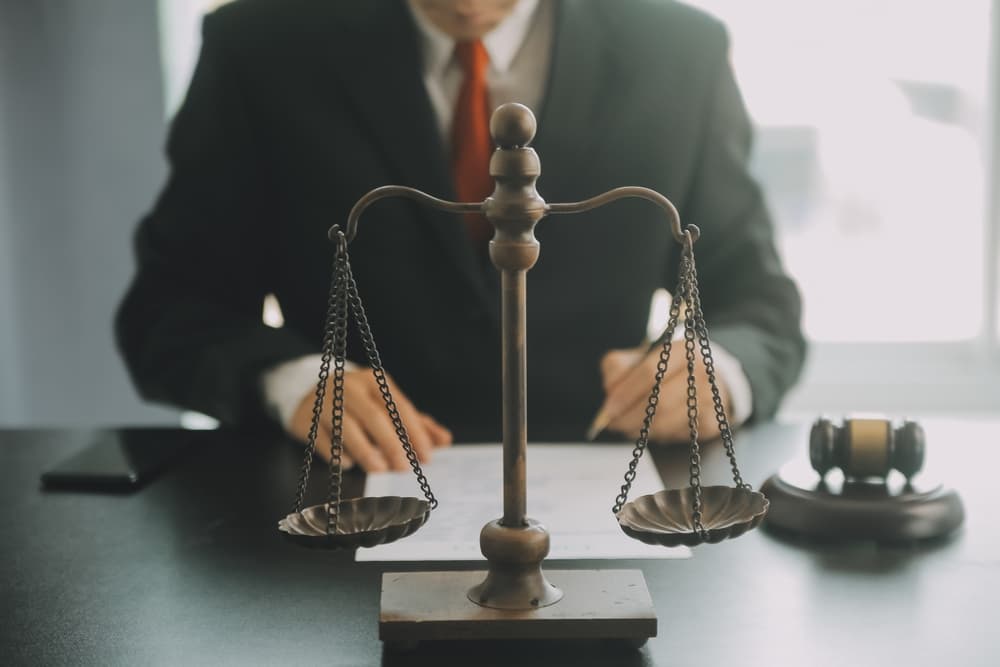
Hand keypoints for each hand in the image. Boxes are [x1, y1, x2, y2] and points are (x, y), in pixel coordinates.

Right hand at [287, 369, 451, 471]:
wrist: (307, 392)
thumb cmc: (359, 404)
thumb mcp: (387, 406)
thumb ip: (417, 423)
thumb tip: (445, 440)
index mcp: (375, 380)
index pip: (399, 406)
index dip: (415, 432)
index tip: (427, 456)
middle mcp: (350, 387)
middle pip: (374, 416)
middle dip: (392, 443)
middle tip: (404, 468)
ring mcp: (325, 401)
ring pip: (347, 427)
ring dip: (365, 451)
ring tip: (379, 469)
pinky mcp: (305, 419)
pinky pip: (323, 439)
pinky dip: (337, 454)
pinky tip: (348, 464)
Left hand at [598, 341, 730, 442]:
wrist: (708, 378)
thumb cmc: (667, 369)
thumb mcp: (639, 358)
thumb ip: (619, 368)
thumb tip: (610, 391)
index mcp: (682, 350)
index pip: (649, 373)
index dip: (625, 394)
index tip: (608, 409)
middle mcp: (701, 372)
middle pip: (659, 402)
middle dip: (630, 417)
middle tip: (613, 423)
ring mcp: (710, 398)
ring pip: (667, 422)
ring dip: (641, 429)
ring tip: (628, 426)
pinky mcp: (713, 421)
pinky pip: (676, 435)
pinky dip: (658, 435)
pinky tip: (651, 428)